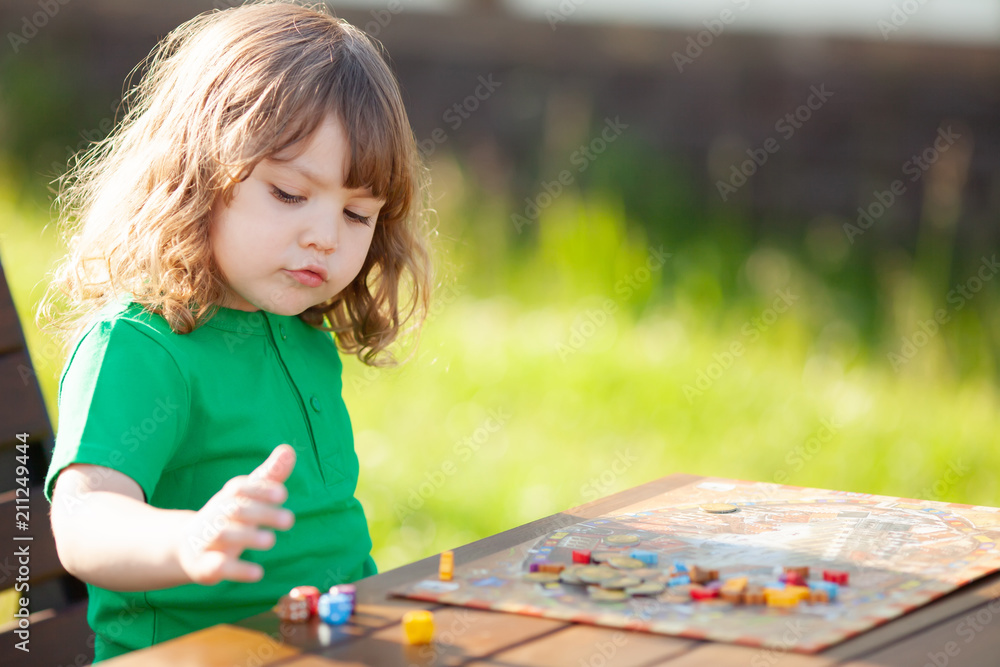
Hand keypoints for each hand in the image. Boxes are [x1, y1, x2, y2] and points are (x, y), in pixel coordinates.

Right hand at [176, 444, 296, 584]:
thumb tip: (289, 449)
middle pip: (234, 510)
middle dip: (261, 513)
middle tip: (290, 520)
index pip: (239, 488)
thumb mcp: (249, 496)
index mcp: (228, 498)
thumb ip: (270, 475)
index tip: (282, 494)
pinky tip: (258, 573)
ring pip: (223, 535)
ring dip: (247, 537)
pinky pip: (217, 566)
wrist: (187, 547)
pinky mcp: (204, 565)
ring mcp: (207, 540)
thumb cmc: (230, 516)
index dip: (259, 489)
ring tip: (271, 541)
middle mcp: (216, 515)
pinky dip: (237, 569)